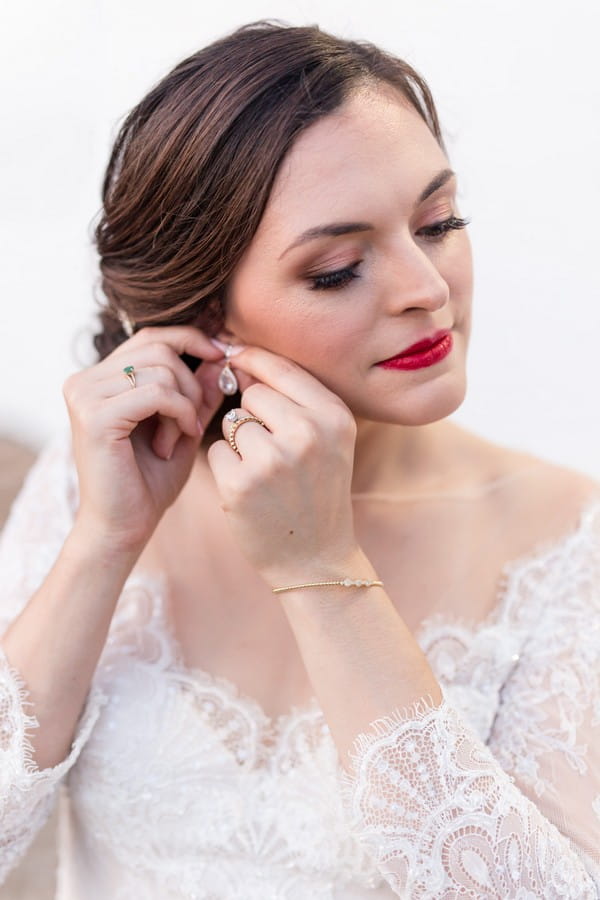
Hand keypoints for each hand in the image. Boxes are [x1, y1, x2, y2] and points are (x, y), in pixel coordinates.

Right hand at [63, 325, 223, 551]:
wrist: (123, 527)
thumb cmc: (151, 481)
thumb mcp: (183, 426)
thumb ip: (198, 392)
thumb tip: (219, 356)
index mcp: (99, 379)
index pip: (151, 336)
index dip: (190, 339)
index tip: (222, 358)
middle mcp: (84, 381)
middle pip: (158, 348)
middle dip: (190, 383)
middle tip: (193, 422)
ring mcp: (84, 396)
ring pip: (160, 369)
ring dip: (184, 405)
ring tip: (177, 438)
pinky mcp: (94, 416)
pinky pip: (156, 392)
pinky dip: (179, 413)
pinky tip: (176, 441)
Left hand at [206, 347, 360, 584]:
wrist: (316, 558)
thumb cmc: (317, 492)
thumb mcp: (327, 441)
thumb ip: (294, 399)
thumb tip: (239, 359)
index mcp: (334, 416)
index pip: (282, 368)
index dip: (254, 361)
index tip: (237, 359)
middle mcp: (307, 433)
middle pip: (253, 394)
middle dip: (253, 415)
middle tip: (274, 452)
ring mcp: (273, 459)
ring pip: (233, 422)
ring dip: (239, 444)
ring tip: (266, 475)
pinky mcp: (241, 484)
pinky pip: (216, 451)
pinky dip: (226, 468)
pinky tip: (249, 492)